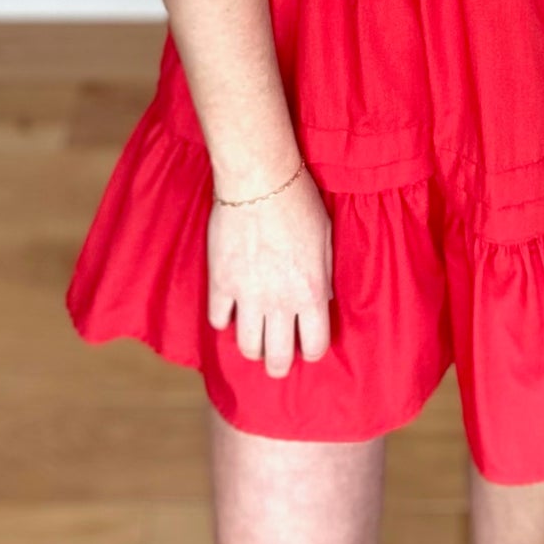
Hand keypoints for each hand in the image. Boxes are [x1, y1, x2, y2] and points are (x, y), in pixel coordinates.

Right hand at [206, 160, 334, 376]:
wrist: (260, 179)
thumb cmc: (299, 202)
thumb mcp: (325, 240)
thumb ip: (323, 275)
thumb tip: (322, 300)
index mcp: (311, 292)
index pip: (315, 346)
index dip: (313, 351)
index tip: (308, 346)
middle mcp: (279, 301)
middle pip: (277, 357)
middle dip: (280, 364)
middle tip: (278, 358)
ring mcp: (247, 295)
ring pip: (247, 347)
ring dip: (253, 346)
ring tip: (255, 337)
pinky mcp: (220, 282)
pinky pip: (218, 320)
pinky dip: (224, 320)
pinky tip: (230, 310)